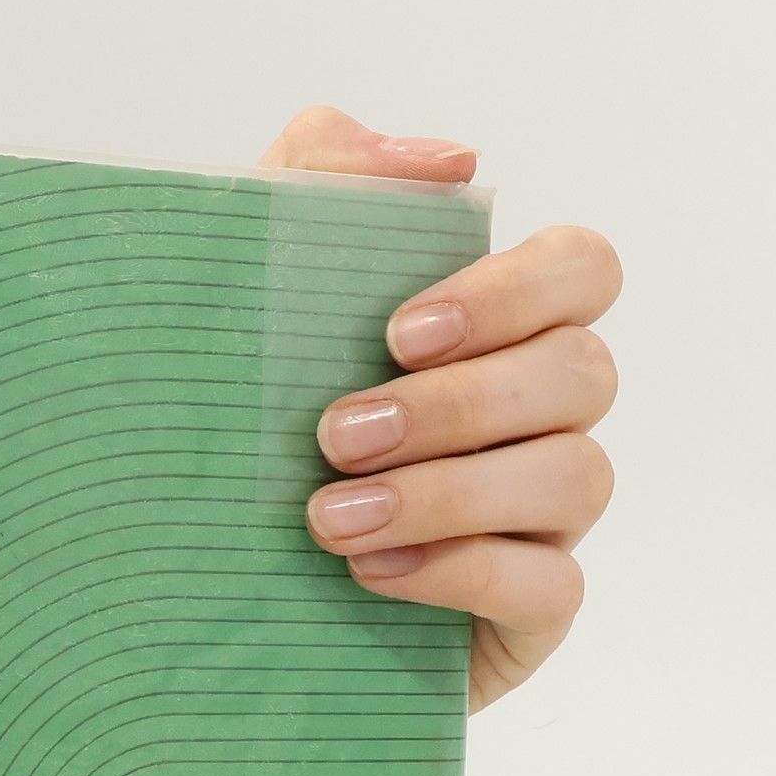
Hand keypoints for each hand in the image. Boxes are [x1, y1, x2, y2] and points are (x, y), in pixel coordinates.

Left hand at [261, 107, 620, 711]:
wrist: (192, 592)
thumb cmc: (237, 436)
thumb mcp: (244, 302)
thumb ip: (321, 185)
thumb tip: (452, 159)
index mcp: (498, 333)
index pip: (582, 268)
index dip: (517, 289)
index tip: (400, 333)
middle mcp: (540, 420)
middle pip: (582, 373)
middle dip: (457, 404)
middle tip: (335, 437)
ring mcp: (544, 521)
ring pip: (575, 476)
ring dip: (449, 492)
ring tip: (330, 519)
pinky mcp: (529, 616)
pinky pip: (551, 585)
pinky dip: (461, 571)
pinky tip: (371, 574)